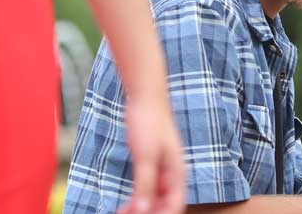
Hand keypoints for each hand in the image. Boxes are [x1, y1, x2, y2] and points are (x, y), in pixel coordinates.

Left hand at [118, 93, 185, 213]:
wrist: (145, 98)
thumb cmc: (149, 122)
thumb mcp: (146, 156)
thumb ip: (145, 183)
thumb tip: (143, 210)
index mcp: (177, 173)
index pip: (174, 205)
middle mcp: (172, 175)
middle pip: (164, 205)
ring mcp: (161, 170)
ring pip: (153, 200)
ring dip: (140, 210)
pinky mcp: (150, 165)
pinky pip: (145, 189)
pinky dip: (136, 200)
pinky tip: (124, 205)